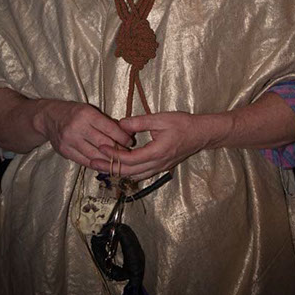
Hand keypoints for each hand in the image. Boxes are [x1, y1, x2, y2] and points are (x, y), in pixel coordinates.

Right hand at [38, 100, 132, 167]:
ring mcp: (70, 141)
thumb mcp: (90, 110)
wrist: (49, 117)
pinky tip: (104, 164)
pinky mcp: (65, 151)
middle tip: (127, 153)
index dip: (122, 137)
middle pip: (104, 144)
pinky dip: (97, 164)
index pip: (110, 129)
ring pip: (95, 155)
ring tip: (118, 160)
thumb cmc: (74, 112)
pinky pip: (85, 161)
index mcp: (87, 114)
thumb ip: (106, 121)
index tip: (130, 141)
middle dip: (118, 150)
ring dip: (109, 160)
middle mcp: (77, 127)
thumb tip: (126, 133)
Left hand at [90, 111, 210, 180]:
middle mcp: (157, 164)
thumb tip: (120, 124)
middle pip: (129, 172)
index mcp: (157, 152)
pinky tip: (121, 167)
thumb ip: (139, 122)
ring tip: (103, 167)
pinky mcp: (161, 167)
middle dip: (110, 168)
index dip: (114, 155)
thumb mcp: (160, 118)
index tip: (101, 147)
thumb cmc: (182, 124)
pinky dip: (129, 172)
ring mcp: (160, 168)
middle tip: (93, 162)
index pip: (130, 159)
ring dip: (118, 172)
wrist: (201, 134)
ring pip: (135, 176)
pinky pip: (142, 174)